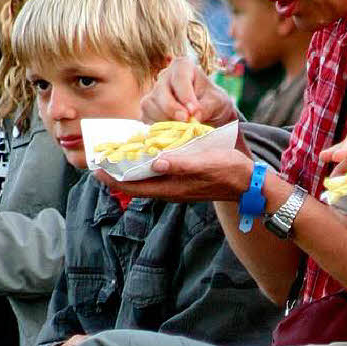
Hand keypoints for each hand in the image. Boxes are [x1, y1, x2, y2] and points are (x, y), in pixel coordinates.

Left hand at [94, 148, 255, 202]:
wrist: (249, 183)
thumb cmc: (229, 170)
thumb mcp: (206, 162)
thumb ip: (181, 163)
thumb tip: (155, 163)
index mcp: (173, 187)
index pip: (135, 186)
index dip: (114, 178)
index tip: (97, 168)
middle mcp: (171, 190)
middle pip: (136, 185)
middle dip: (117, 174)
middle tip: (100, 159)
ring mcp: (177, 187)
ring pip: (146, 181)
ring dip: (130, 170)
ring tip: (116, 156)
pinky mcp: (183, 182)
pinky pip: (157, 177)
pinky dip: (145, 168)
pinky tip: (144, 156)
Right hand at [141, 57, 237, 127]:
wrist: (209, 115)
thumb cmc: (213, 102)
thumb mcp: (218, 103)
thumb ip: (207, 107)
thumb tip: (194, 116)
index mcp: (182, 66)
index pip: (179, 78)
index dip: (185, 95)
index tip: (193, 111)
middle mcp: (164, 77)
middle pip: (160, 91)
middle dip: (172, 108)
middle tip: (186, 120)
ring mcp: (154, 93)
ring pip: (149, 105)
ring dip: (165, 119)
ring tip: (182, 128)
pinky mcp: (149, 110)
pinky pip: (146, 117)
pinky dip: (158, 127)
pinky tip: (172, 131)